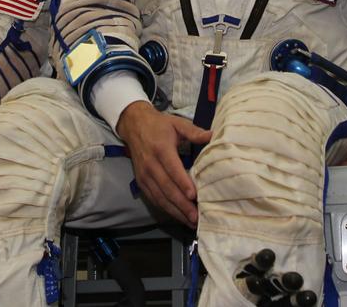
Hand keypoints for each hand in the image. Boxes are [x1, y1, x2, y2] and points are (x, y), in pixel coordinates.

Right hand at [116, 101, 211, 225]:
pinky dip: (165, 209)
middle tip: (196, 216)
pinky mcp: (141, 182)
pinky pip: (154, 198)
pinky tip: (177, 215)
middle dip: (182, 204)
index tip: (194, 196)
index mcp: (161, 149)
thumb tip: (212, 136)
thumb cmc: (159, 125)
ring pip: (160, 197)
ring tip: (189, 221)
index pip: (173, 169)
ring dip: (175, 211)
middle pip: (167, 188)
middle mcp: (151, 164)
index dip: (183, 183)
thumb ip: (194, 131)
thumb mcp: (177, 123)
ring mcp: (145, 175)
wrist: (134, 125)